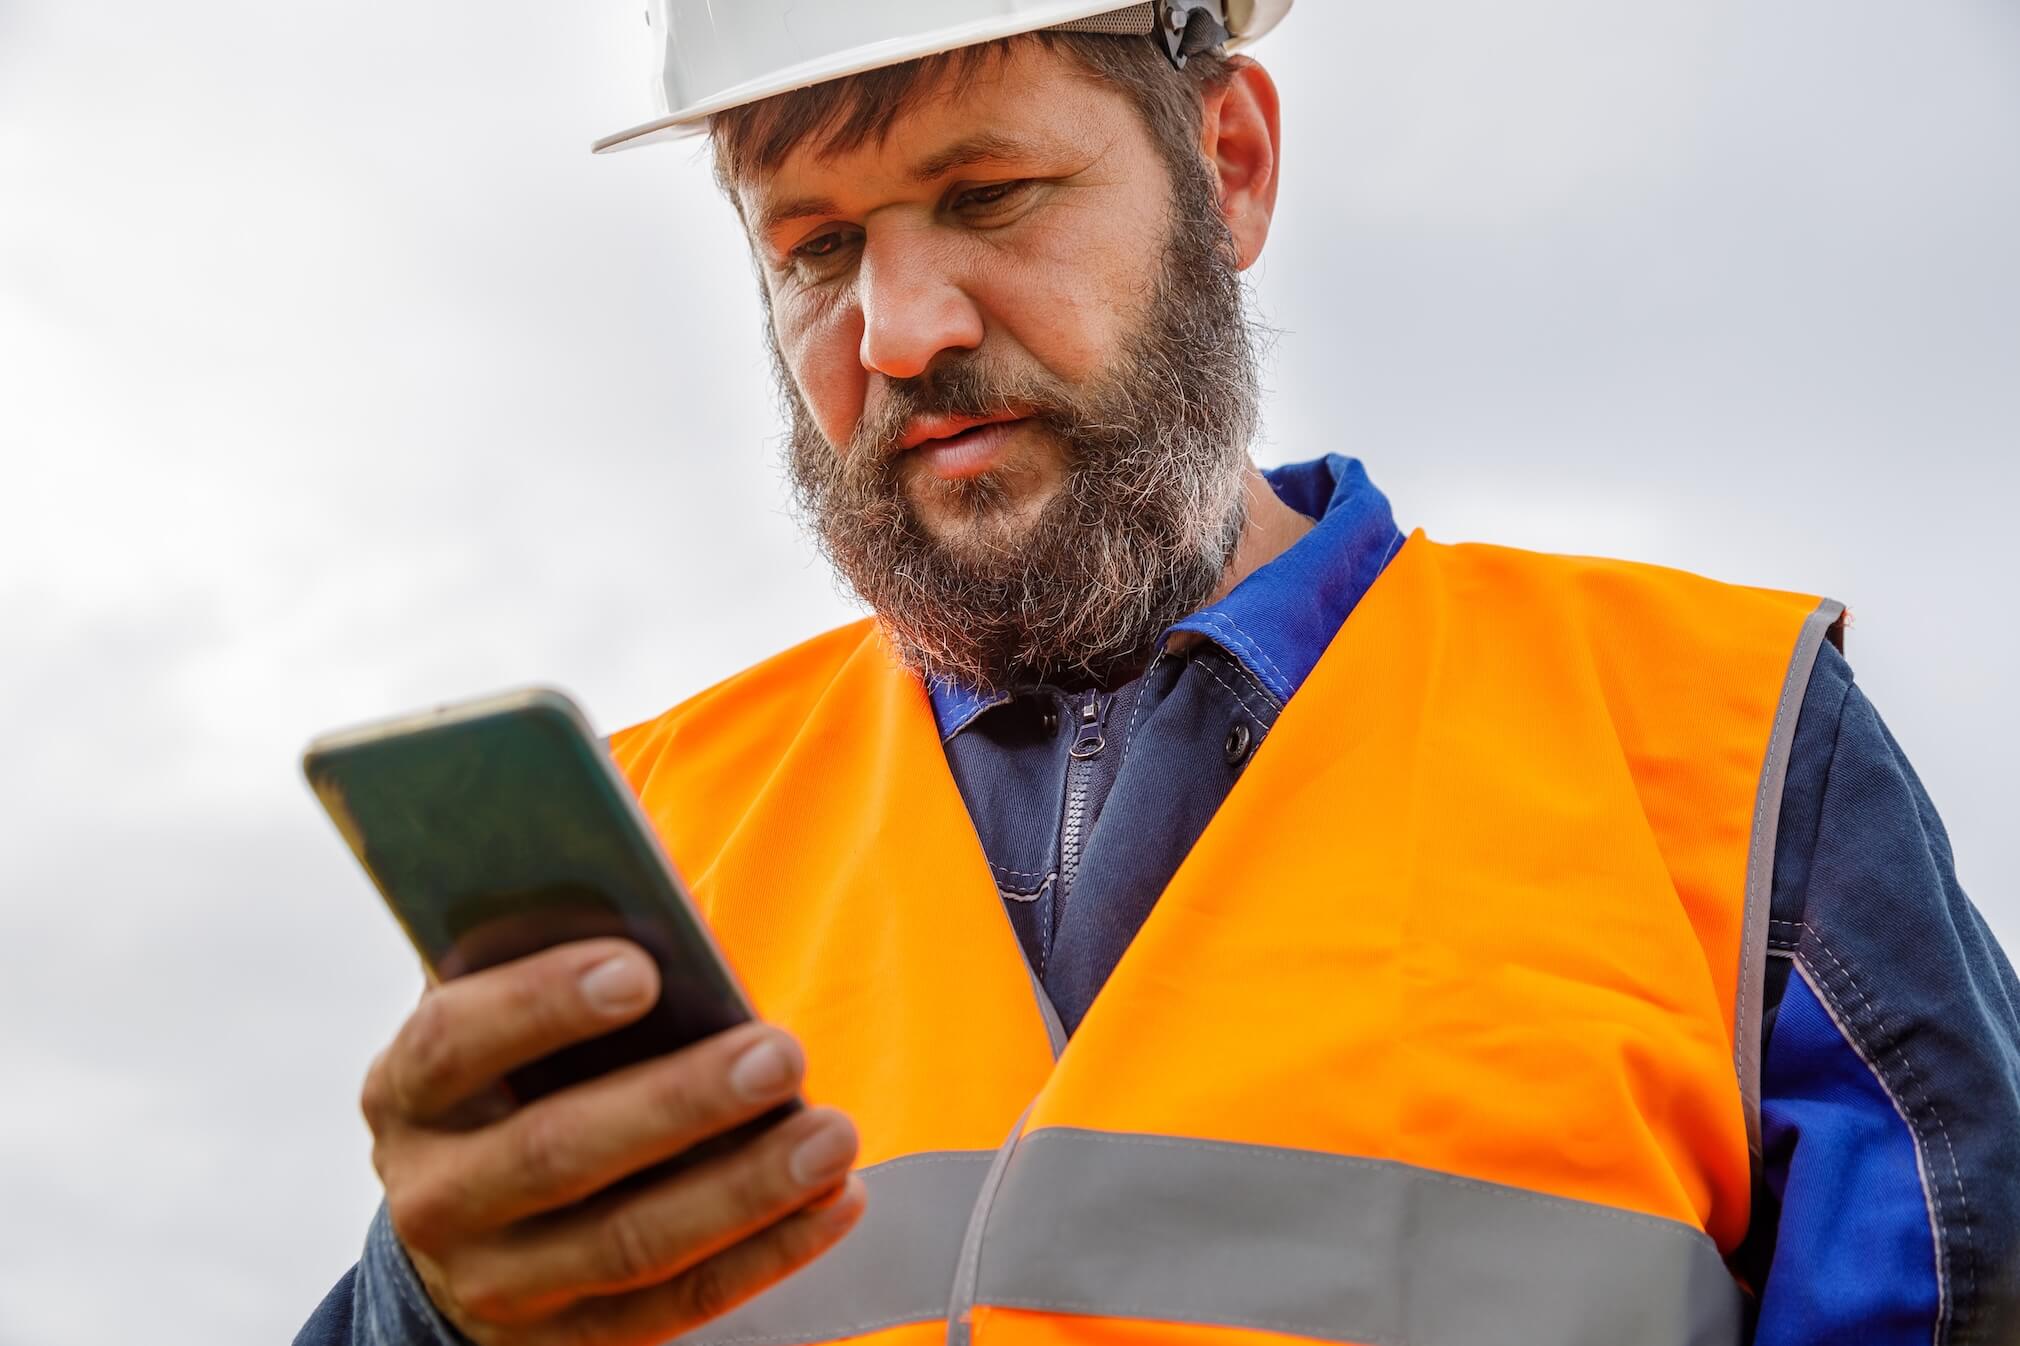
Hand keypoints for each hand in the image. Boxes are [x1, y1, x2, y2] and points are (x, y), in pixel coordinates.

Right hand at [362, 938, 864, 1344]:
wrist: (460, 1228)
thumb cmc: (512, 1079)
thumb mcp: (500, 1019)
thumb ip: (551, 964)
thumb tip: (655, 899)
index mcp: (407, 1091)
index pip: (455, 1041)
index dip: (543, 1003)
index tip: (643, 968)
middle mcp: (434, 1196)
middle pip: (557, 1152)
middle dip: (679, 1103)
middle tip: (781, 1054)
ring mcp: (496, 1282)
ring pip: (628, 1243)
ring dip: (744, 1189)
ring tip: (832, 1136)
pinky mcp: (562, 1343)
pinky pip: (675, 1304)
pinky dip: (764, 1254)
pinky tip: (831, 1203)